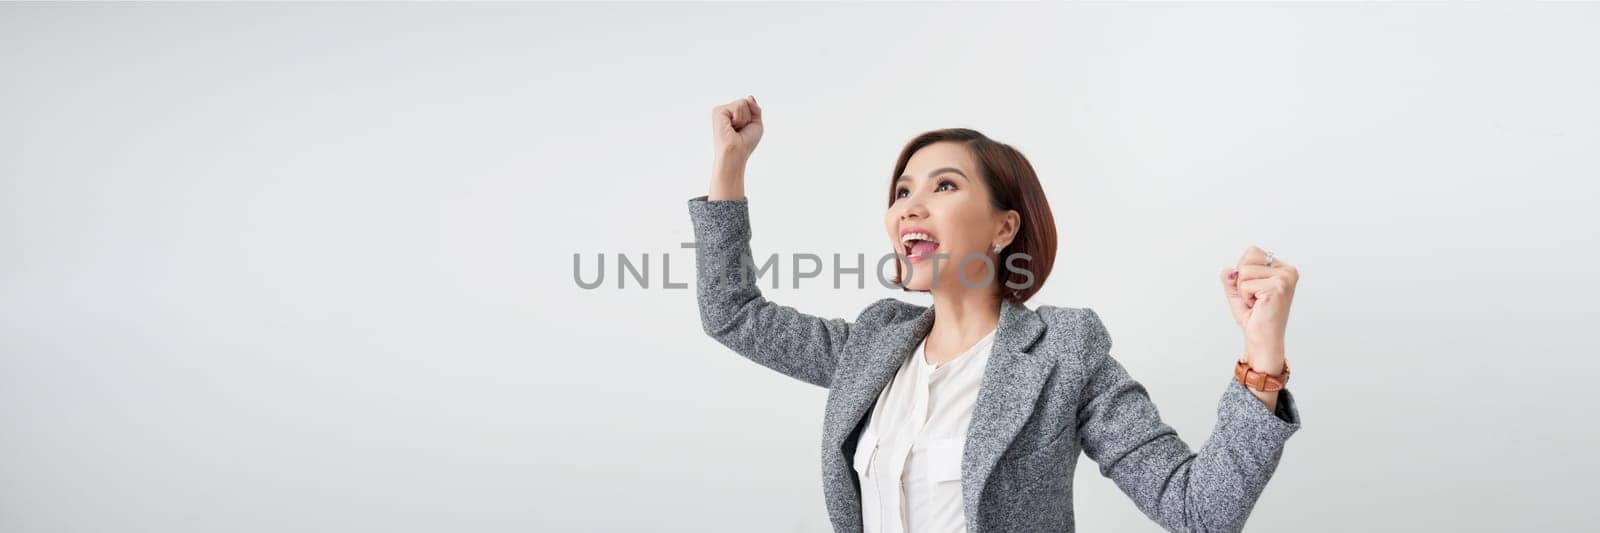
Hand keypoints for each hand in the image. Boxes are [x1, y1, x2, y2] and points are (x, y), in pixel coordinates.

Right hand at [711, 95, 762, 162]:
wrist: (736, 153)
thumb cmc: (745, 143)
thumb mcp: (756, 124)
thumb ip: (755, 109)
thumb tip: (749, 97)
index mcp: (732, 115)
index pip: (748, 104)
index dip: (751, 118)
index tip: (743, 130)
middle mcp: (725, 112)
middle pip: (746, 102)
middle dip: (748, 117)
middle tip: (739, 130)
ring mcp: (721, 111)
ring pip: (743, 103)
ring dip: (744, 119)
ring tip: (735, 129)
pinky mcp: (718, 111)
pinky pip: (738, 106)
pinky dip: (740, 118)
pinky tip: (731, 126)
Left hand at [1219, 246, 1298, 374]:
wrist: (1262, 338)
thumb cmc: (1254, 315)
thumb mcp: (1238, 290)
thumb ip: (1231, 276)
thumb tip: (1229, 270)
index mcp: (1283, 268)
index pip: (1252, 251)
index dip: (1244, 271)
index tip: (1254, 289)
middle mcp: (1288, 271)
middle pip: (1247, 257)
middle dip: (1242, 279)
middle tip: (1254, 297)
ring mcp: (1284, 278)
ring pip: (1244, 271)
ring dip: (1243, 289)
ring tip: (1256, 302)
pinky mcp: (1277, 288)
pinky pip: (1245, 284)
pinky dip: (1245, 297)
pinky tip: (1257, 306)